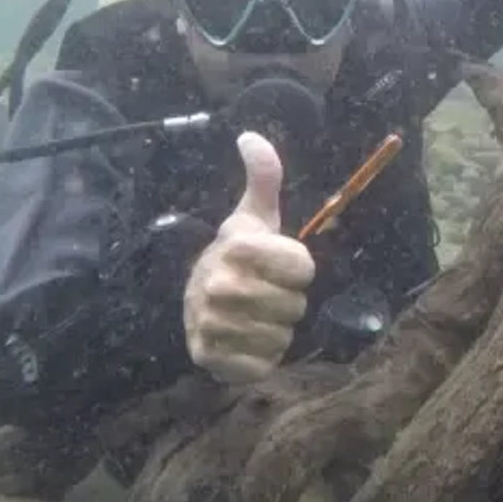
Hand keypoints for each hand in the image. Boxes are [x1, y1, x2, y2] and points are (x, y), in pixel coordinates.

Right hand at [183, 132, 315, 383]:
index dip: (297, 268)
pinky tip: (245, 343)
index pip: (304, 268)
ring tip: (254, 316)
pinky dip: (262, 359)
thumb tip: (249, 135)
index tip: (276, 265)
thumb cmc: (240, 257)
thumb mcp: (255, 215)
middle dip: (287, 302)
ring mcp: (211, 324)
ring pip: (282, 336)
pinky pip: (263, 366)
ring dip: (276, 330)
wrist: (198, 302)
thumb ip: (263, 176)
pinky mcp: (209, 359)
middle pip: (296, 305)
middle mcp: (220, 285)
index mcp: (236, 247)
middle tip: (264, 293)